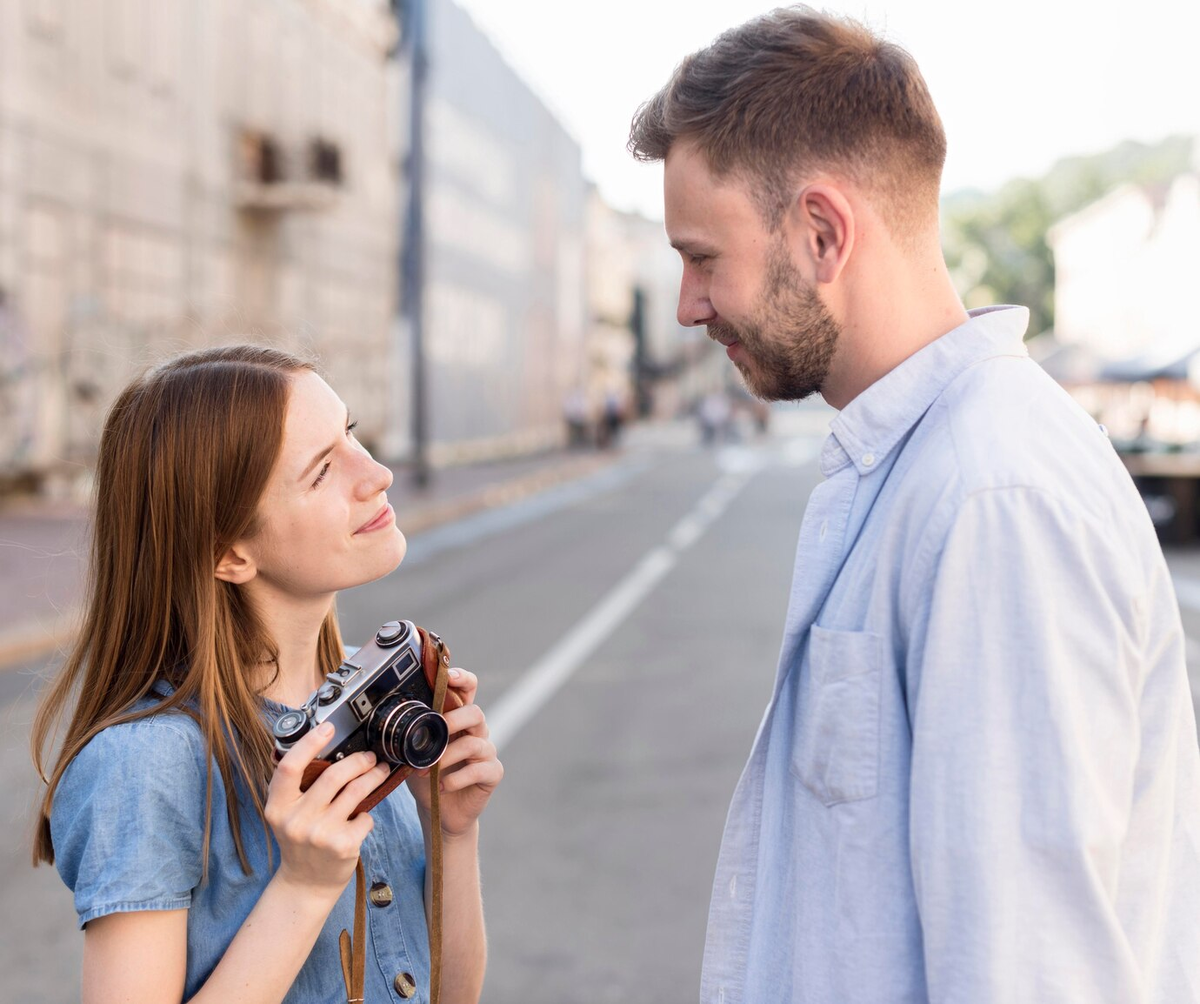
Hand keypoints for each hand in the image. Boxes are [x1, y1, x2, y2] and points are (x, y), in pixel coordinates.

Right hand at [265, 721, 391, 896]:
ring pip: (356, 791)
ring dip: (374, 777)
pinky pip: (365, 816)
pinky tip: (363, 817)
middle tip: (370, 757)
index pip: (289, 767)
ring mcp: (320, 834)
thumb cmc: (300, 840)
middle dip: (359, 761)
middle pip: (334, 775)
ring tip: (380, 771)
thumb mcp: (287, 813)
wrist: (306, 883)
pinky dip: (368, 814)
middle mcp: (296, 820)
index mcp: (278, 807)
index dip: (310, 744)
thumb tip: (323, 746)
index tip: (329, 727)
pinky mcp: (342, 846)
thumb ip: (297, 787)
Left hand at [407, 668, 503, 837]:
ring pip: (475, 742)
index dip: (462, 678)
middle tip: (436, 732)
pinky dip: (456, 778)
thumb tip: (387, 720)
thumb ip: (410, 734)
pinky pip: (480, 769)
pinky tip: (442, 785)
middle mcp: (476, 731)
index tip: (449, 676)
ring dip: (447, 756)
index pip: (467, 689)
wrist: (439, 811)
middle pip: (476, 712)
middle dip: (454, 720)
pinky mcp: (492, 772)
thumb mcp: (413, 752)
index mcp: (457, 719)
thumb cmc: (427, 778)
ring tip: (427, 770)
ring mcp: (486, 752)